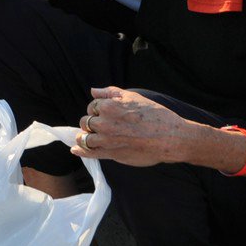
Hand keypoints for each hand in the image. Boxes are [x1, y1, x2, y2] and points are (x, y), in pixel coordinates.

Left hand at [71, 87, 190, 166]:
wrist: (170, 137)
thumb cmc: (154, 115)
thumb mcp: (133, 97)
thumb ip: (110, 92)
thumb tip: (93, 90)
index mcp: (109, 107)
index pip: (92, 106)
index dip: (97, 110)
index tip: (105, 114)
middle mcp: (105, 123)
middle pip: (86, 121)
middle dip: (91, 122)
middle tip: (103, 126)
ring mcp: (107, 140)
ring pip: (84, 138)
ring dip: (85, 137)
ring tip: (88, 137)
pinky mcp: (112, 154)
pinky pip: (90, 153)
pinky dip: (80, 151)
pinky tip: (75, 150)